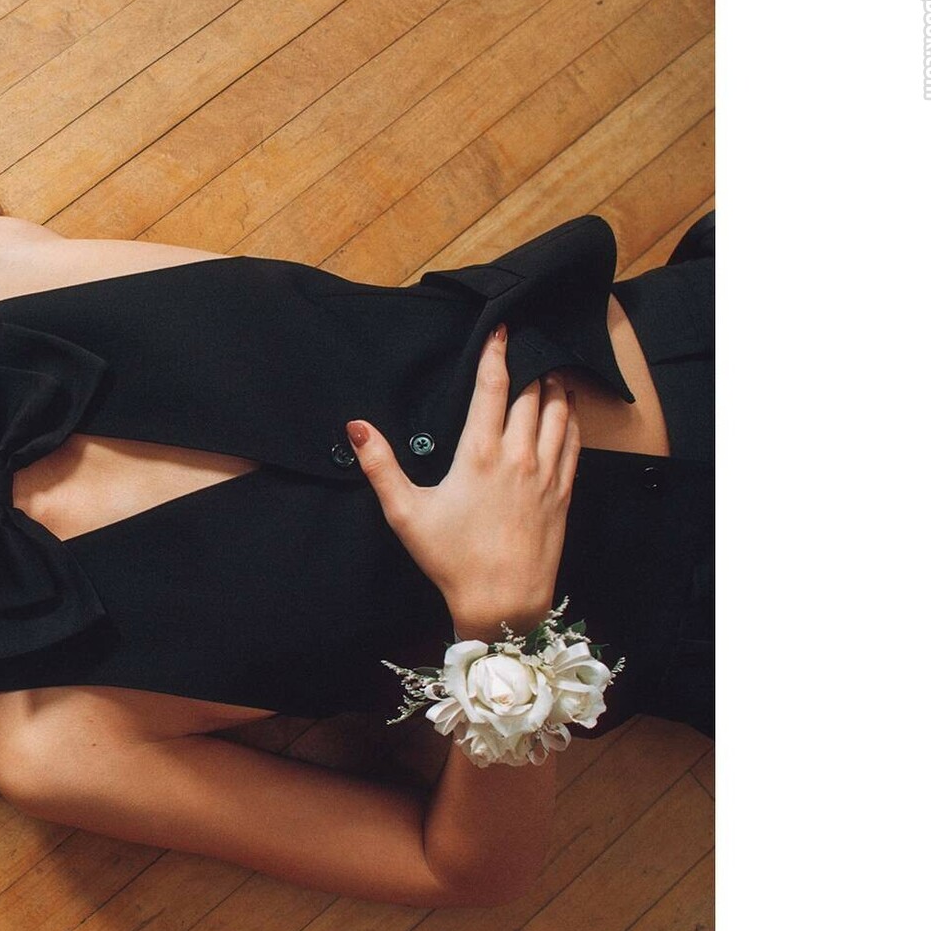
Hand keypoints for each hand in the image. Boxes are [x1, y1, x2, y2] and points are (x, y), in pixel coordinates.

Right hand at [350, 324, 581, 637]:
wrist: (504, 600)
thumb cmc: (451, 559)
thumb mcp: (405, 512)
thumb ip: (379, 465)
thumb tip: (356, 427)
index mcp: (479, 453)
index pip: (493, 386)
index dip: (498, 352)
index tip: (501, 330)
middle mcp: (519, 454)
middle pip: (531, 392)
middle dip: (528, 363)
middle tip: (525, 344)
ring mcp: (547, 472)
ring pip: (558, 411)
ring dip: (552, 386)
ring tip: (545, 370)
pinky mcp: (563, 491)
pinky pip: (574, 440)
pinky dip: (570, 416)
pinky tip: (565, 410)